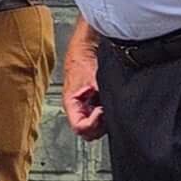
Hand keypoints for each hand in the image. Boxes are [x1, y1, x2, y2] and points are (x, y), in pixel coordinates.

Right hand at [61, 22, 105, 140]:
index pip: (80, 128)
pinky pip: (101, 118)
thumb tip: (108, 110)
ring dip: (105, 119)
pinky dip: (107, 113)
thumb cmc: (83, 60)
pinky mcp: (93, 104)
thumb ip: (100, 95)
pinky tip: (109, 102)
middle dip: (100, 125)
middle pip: (88, 132)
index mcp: (71, 104)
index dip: (93, 124)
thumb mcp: (93, 79)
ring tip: (108, 105)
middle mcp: (77, 109)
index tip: (102, 112)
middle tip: (107, 111)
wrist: (85, 48)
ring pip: (96, 127)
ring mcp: (85, 108)